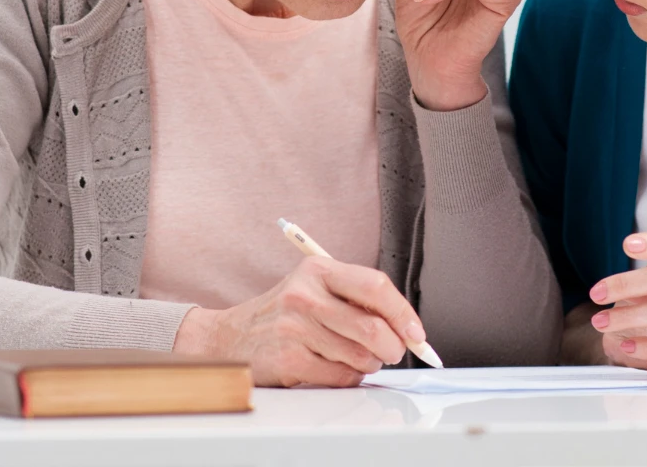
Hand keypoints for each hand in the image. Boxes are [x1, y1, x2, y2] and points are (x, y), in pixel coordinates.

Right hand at [173, 256, 426, 387]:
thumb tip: (405, 327)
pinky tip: (336, 367)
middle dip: (393, 346)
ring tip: (359, 358)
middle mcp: (304, 294)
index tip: (416, 332)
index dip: (402, 312)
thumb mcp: (315, 288)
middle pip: (371, 326)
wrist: (230, 337)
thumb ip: (356, 299)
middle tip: (393, 352)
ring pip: (359, 355)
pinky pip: (340, 375)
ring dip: (369, 363)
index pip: (374, 285)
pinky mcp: (288, 359)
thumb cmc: (285, 313)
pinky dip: (348, 376)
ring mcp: (294, 328)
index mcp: (318, 269)